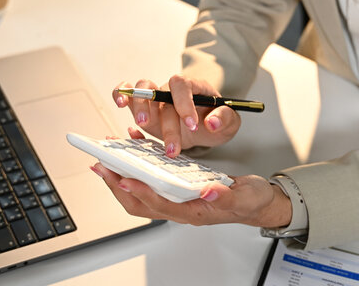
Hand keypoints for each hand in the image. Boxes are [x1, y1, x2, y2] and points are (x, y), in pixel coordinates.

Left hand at [90, 163, 292, 227]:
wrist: (256, 202)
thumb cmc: (250, 201)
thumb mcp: (245, 197)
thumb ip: (226, 196)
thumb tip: (207, 193)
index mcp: (195, 212)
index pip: (160, 205)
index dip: (141, 193)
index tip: (124, 179)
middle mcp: (182, 208)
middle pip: (141, 203)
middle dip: (118, 186)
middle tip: (102, 166)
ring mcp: (178, 200)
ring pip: (142, 193)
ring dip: (122, 177)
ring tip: (109, 158)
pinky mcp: (179, 189)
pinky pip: (153, 180)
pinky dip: (140, 165)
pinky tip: (137, 146)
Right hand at [112, 75, 240, 156]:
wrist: (204, 128)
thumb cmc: (216, 121)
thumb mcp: (229, 123)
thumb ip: (225, 119)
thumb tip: (212, 122)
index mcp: (194, 87)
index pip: (183, 85)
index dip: (184, 103)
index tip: (192, 126)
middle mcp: (172, 89)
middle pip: (161, 93)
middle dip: (165, 121)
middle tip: (172, 148)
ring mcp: (155, 97)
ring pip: (141, 90)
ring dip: (140, 108)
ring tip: (143, 126)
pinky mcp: (143, 107)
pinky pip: (127, 92)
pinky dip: (120, 93)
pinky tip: (120, 104)